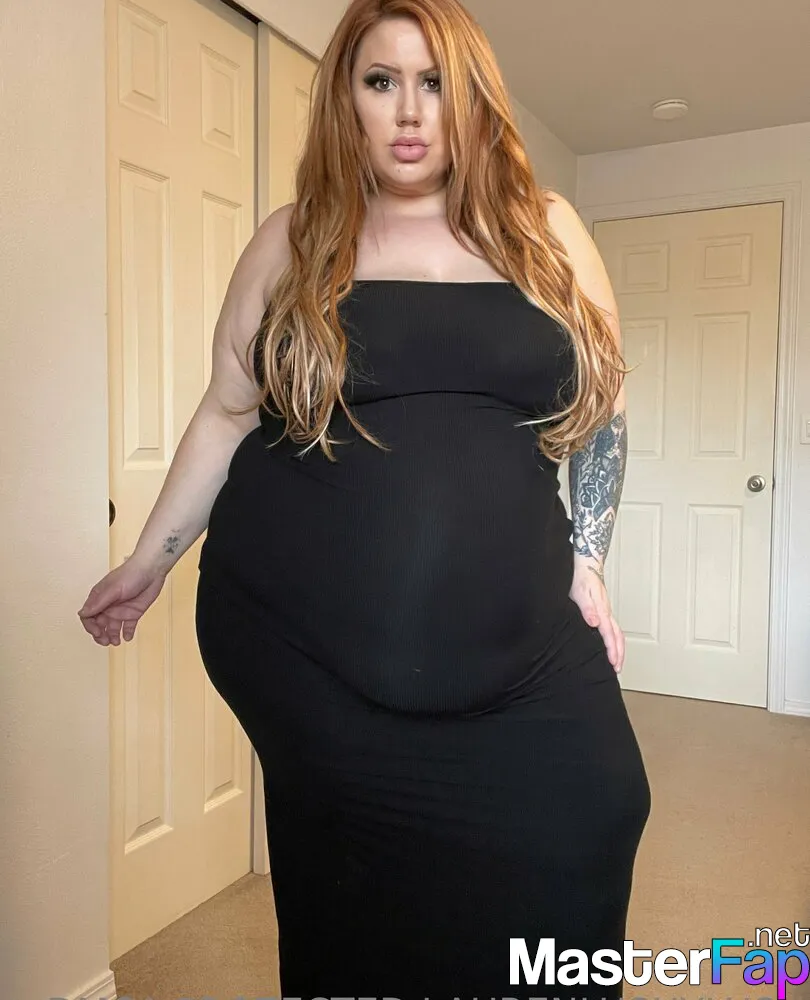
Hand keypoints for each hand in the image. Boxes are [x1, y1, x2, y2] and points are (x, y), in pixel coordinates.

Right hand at [78, 556, 166, 645]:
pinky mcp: (133, 613)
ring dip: (112, 636)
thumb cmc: (131, 574)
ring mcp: (121, 610)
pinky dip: (126, 633)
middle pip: (99, 624)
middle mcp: (108, 606)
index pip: (88, 616)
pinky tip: (127, 637)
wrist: (152, 569)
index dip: (90, 626)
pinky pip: (128, 626)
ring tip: (116, 642)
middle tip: (106, 641)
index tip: (97, 632)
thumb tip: (82, 613)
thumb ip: (99, 602)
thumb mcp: (113, 589)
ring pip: (112, 628)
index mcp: (99, 598)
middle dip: (100, 635)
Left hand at [569, 558, 624, 672]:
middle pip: (618, 636)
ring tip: (617, 662)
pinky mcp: (604, 610)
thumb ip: (587, 608)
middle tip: (618, 669)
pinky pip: (613, 628)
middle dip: (619, 653)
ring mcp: (606, 611)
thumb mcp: (580, 592)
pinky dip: (614, 640)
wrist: (587, 565)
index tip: (614, 663)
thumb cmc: (581, 578)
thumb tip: (594, 623)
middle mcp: (607, 612)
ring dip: (619, 648)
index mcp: (602, 610)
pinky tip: (610, 645)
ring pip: (617, 633)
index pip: (609, 634)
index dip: (612, 650)